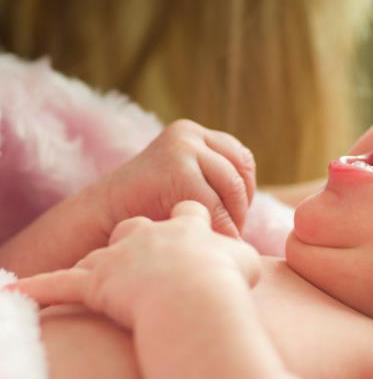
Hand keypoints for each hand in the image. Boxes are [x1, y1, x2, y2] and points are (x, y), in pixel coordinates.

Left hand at [11, 201, 262, 327]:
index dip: (193, 217)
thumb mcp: (245, 263)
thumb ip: (243, 254)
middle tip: (148, 251)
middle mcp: (151, 228)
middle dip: (141, 233)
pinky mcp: (95, 280)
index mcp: (188, 218)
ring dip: (103, 258)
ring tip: (104, 271)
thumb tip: (249, 258)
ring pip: (106, 248)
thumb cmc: (225, 281)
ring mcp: (121, 252)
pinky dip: (41, 289)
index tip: (197, 229)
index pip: (189, 207)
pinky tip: (18, 292)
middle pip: (139, 223)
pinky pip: (61, 284)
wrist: (193, 294)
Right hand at [99, 119, 255, 238]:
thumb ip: (215, 179)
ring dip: (234, 220)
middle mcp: (190, 135)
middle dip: (240, 208)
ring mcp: (183, 149)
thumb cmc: (147, 209)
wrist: (101, 218)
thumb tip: (265, 197)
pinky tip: (213, 244)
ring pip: (233, 190)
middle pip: (240, 174)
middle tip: (230, 233)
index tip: (234, 217)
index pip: (241, 160)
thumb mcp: (185, 182)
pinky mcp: (178, 170)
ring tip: (220, 240)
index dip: (244, 192)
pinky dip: (222, 229)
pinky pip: (217, 206)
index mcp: (194, 134)